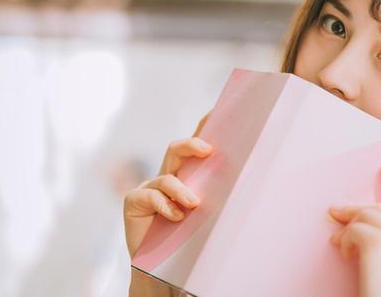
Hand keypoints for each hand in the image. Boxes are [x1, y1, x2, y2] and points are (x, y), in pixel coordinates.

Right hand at [123, 110, 212, 258]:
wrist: (161, 268)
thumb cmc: (188, 241)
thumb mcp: (206, 216)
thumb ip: (216, 197)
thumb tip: (246, 183)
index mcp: (186, 176)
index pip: (195, 148)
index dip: (204, 127)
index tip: (217, 112)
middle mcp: (167, 176)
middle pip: (176, 150)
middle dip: (191, 145)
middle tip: (208, 151)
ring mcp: (149, 188)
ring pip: (166, 177)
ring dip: (182, 190)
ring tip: (195, 204)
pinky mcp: (134, 201)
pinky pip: (151, 196)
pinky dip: (166, 206)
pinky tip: (177, 217)